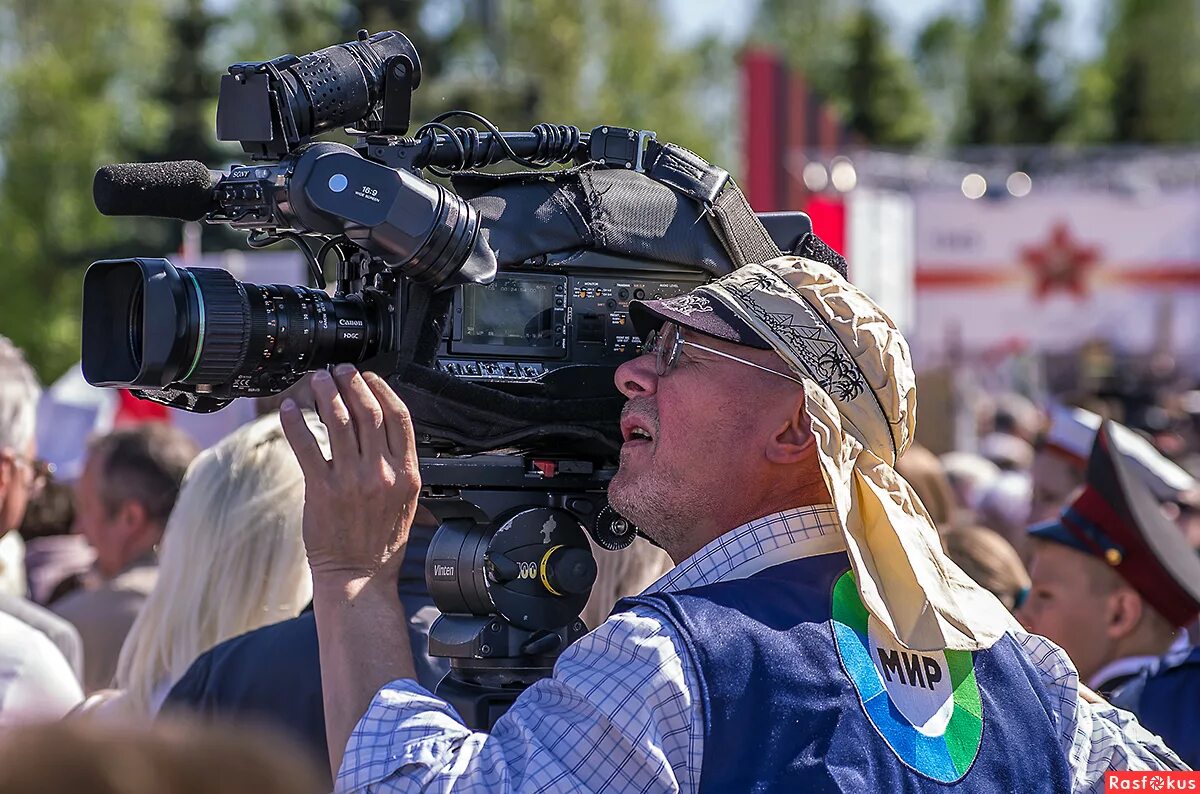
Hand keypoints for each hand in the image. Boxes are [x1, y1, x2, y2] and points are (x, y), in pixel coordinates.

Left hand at [280, 365, 420, 587]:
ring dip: (326, 394)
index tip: (370, 377)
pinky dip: (297, 422)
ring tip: (317, 381)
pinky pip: (307, 446)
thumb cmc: (381, 543)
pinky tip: (291, 409)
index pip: (399, 418)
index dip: (383, 390)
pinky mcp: (322, 490)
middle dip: (352, 383)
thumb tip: (385, 432)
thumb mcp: (407, 502)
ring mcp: (352, 481)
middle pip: (368, 412)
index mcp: (408, 474)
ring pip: (338, 422)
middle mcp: (382, 474)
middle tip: (339, 371)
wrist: (359, 576)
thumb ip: (400, 467)